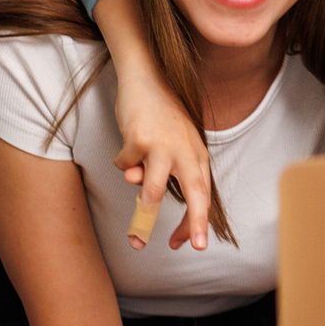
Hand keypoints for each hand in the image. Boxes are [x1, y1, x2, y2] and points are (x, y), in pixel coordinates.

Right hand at [113, 67, 213, 251]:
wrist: (146, 77)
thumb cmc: (160, 115)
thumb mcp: (173, 145)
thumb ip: (164, 174)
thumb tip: (146, 201)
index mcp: (198, 155)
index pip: (203, 195)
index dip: (198, 222)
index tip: (193, 244)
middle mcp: (186, 152)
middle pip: (195, 194)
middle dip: (195, 223)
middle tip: (197, 247)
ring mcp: (163, 146)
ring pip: (154, 189)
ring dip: (144, 200)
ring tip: (136, 186)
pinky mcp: (140, 140)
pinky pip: (124, 166)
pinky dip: (122, 161)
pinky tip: (127, 144)